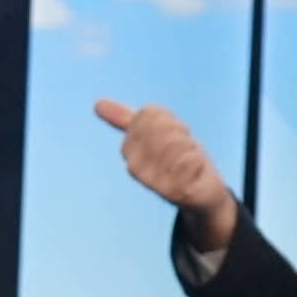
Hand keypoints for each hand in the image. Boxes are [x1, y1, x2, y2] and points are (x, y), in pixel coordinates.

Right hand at [93, 99, 238, 253]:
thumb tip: (96, 103)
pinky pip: (190, 161)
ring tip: (189, 159)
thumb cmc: (177, 157)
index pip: (148, 114)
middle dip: (179, 132)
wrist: (200, 192)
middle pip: (163, 127)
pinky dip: (198, 161)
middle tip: (183, 147)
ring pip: (177, 143)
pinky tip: (196, 171)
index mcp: (128, 149)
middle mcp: (135, 167)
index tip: (171, 133)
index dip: (167, 118)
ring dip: (190, 148)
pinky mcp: (174, 193)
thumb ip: (125, 118)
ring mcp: (153, 182)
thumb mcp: (153, 132)